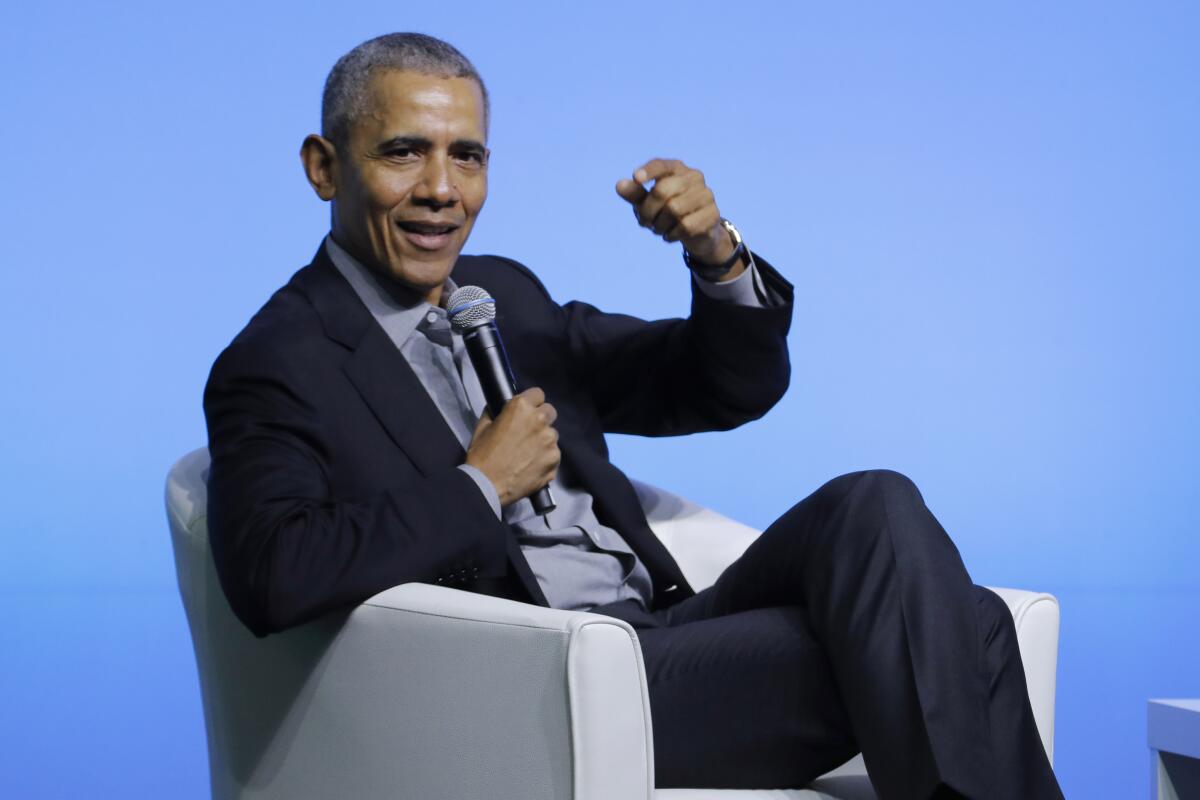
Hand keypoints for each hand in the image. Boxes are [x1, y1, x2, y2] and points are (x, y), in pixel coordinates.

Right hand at [464, 387, 559, 506]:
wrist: (487, 485)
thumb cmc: (481, 455)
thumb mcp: (483, 427)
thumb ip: (495, 412)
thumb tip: (500, 408)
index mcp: (521, 407)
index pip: (537, 394)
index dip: (532, 402)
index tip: (527, 411)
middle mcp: (540, 420)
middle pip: (550, 412)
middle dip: (541, 419)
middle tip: (529, 432)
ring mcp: (550, 441)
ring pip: (552, 435)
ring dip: (544, 440)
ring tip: (528, 454)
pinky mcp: (555, 460)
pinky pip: (554, 454)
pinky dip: (546, 459)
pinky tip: (532, 467)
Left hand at [615, 158, 743, 278]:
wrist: (696, 232)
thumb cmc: (667, 211)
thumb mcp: (648, 202)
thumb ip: (635, 194)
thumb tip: (619, 185)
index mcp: (677, 168)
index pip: (661, 164)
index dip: (649, 171)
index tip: (636, 178)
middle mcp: (694, 177)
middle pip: (662, 191)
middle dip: (647, 210)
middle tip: (644, 222)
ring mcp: (706, 195)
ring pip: (674, 209)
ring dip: (659, 225)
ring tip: (658, 229)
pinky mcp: (712, 214)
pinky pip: (686, 225)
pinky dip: (672, 234)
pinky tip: (669, 235)